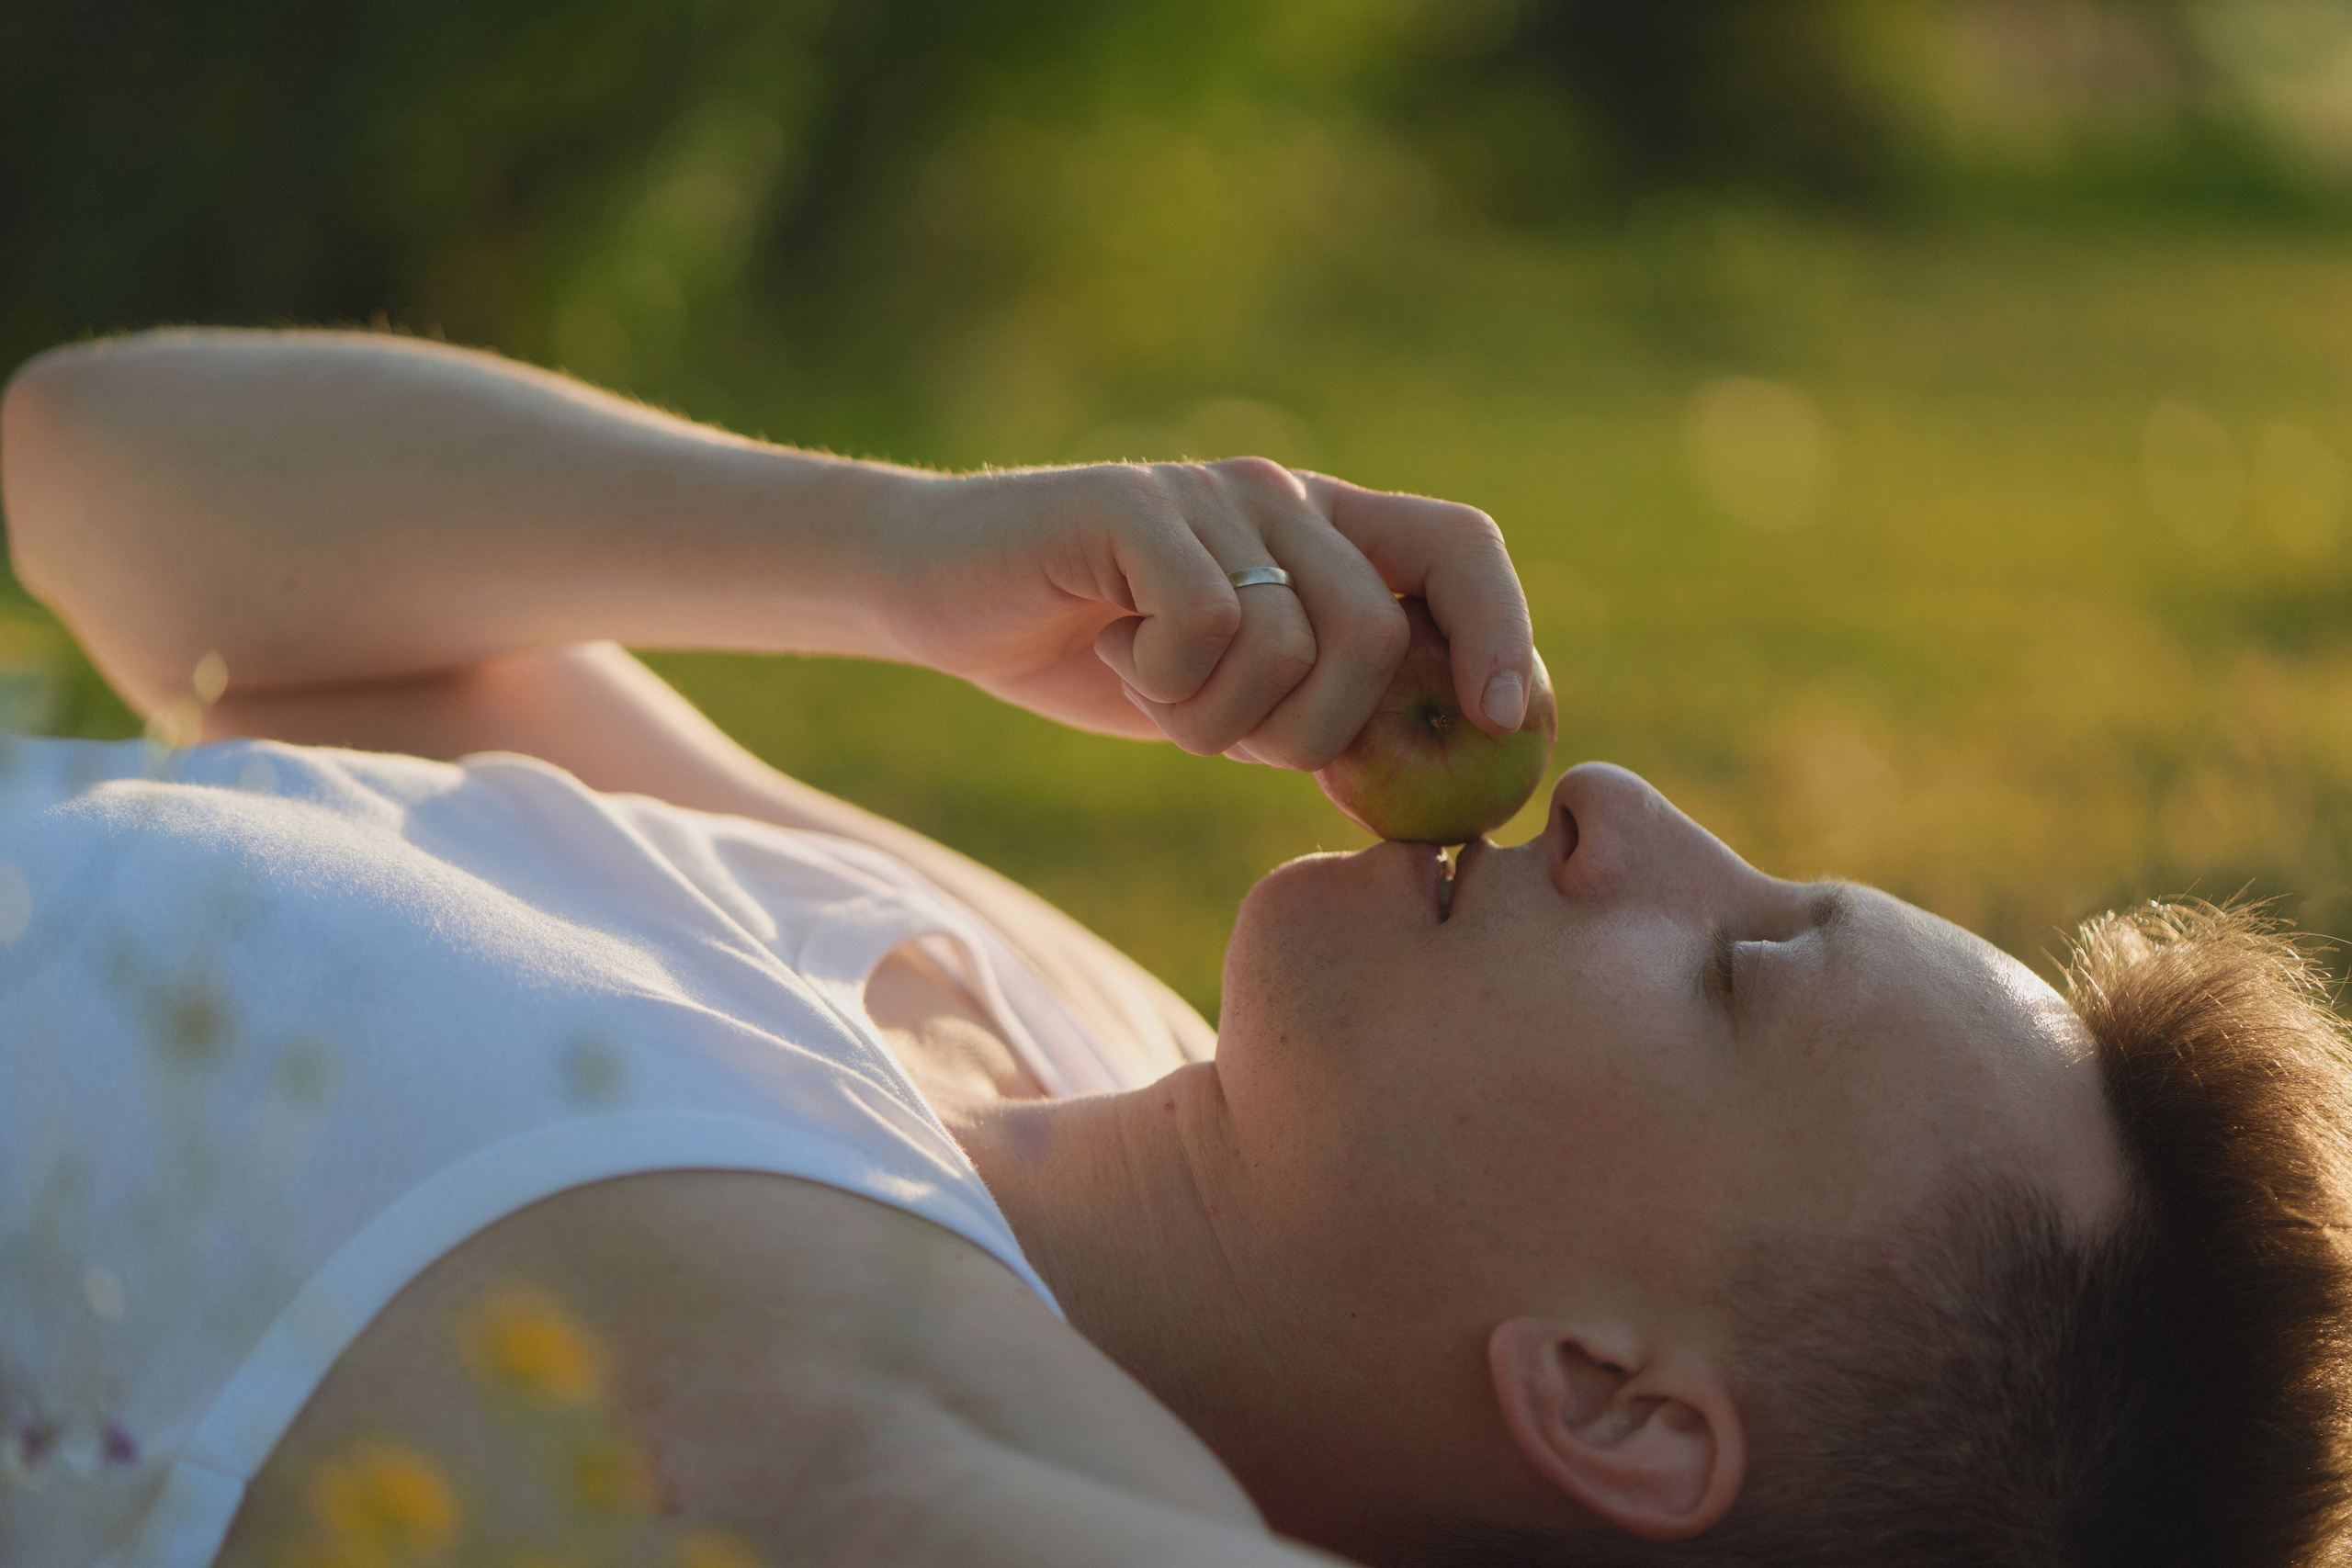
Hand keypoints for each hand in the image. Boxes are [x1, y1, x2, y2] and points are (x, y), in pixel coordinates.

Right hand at [877, 458, 1537, 768]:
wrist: (939, 595)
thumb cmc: (1092, 655)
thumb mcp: (1232, 697)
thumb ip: (1325, 708)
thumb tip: (1451, 766)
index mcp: (1323, 531)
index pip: (1462, 547)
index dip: (1501, 630)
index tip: (1505, 721)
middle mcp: (1281, 494)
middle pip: (1377, 632)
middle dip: (1315, 733)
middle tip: (1229, 736)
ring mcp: (1209, 494)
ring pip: (1294, 642)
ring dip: (1218, 717)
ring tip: (1152, 689)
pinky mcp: (1134, 508)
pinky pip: (1207, 625)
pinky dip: (1161, 681)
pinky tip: (1109, 654)